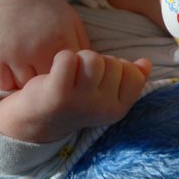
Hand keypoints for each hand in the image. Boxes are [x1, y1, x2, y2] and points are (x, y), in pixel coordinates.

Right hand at [0, 0, 89, 89]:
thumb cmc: (51, 9)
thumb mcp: (74, 23)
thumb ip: (83, 48)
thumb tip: (91, 73)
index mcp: (61, 40)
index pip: (73, 75)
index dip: (74, 80)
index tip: (74, 79)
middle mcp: (37, 50)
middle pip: (50, 85)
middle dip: (55, 85)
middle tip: (57, 84)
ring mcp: (15, 54)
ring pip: (27, 88)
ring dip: (33, 88)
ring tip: (39, 82)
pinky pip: (4, 84)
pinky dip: (12, 86)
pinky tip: (20, 80)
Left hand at [0, 50, 151, 142]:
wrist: (32, 121)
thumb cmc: (72, 101)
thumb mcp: (104, 94)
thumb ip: (129, 79)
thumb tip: (146, 64)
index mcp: (117, 110)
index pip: (132, 74)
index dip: (116, 67)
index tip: (99, 79)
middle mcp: (102, 108)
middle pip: (112, 63)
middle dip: (96, 62)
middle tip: (79, 78)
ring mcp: (81, 102)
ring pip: (92, 58)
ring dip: (78, 59)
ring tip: (68, 74)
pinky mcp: (58, 93)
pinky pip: (68, 58)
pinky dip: (61, 59)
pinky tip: (54, 73)